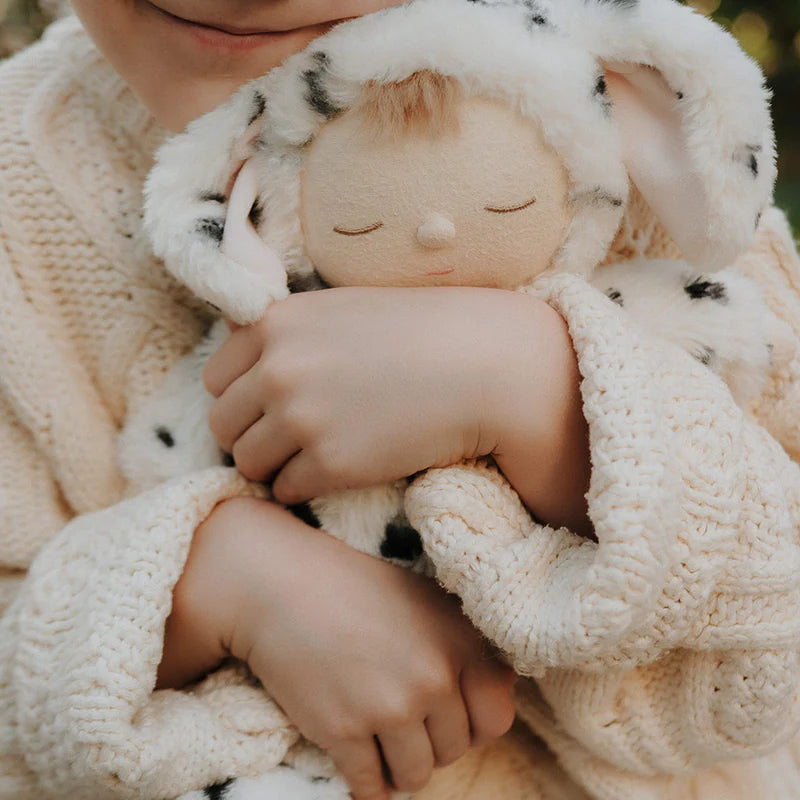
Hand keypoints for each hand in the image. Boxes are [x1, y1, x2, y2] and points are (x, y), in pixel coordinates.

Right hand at [158, 497, 515, 798]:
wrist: (280, 584)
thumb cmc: (353, 588)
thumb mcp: (423, 600)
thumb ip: (464, 644)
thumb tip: (506, 684)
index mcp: (458, 642)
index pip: (496, 717)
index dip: (472, 722)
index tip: (447, 716)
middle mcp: (433, 677)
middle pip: (453, 751)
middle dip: (429, 741)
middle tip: (399, 718)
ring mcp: (389, 707)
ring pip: (416, 776)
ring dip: (398, 765)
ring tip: (378, 737)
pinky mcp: (344, 732)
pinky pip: (372, 789)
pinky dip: (366, 783)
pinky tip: (357, 758)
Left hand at [204, 286, 590, 532]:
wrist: (484, 365)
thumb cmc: (421, 332)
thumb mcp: (342, 309)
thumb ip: (288, 328)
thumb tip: (235, 342)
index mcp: (275, 323)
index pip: (216, 377)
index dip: (243, 396)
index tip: (272, 405)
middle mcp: (278, 369)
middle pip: (223, 423)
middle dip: (251, 434)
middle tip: (289, 439)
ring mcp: (301, 418)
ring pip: (248, 462)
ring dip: (274, 464)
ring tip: (313, 456)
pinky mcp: (331, 463)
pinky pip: (286, 490)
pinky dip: (304, 486)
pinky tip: (339, 469)